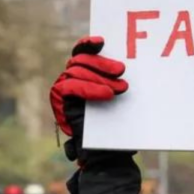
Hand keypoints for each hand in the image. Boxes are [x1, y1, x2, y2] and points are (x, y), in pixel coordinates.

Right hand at [49, 36, 128, 161]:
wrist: (107, 152)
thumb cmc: (117, 123)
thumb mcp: (121, 98)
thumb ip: (118, 80)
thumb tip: (133, 61)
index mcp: (85, 74)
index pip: (82, 53)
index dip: (88, 45)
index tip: (102, 41)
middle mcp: (71, 79)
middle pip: (80, 61)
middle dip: (102, 63)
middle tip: (122, 70)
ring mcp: (64, 91)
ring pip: (76, 72)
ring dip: (100, 78)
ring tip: (121, 88)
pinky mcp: (60, 102)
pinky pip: (69, 87)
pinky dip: (89, 88)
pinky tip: (106, 94)